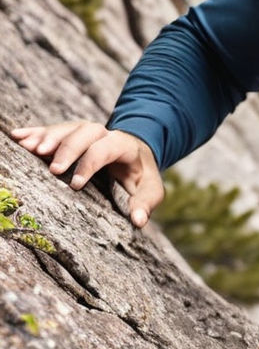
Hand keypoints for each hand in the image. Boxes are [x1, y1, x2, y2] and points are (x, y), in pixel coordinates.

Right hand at [8, 121, 163, 227]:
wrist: (137, 157)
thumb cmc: (141, 178)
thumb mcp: (151, 191)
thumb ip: (146, 204)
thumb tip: (138, 221)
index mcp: (125, 146)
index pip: (107, 149)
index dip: (91, 164)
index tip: (76, 185)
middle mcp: (105, 134)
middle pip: (86, 132)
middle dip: (68, 148)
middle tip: (53, 169)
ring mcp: (86, 133)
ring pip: (67, 128)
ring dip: (47, 137)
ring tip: (28, 148)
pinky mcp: (71, 135)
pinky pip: (52, 130)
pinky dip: (36, 133)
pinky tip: (18, 136)